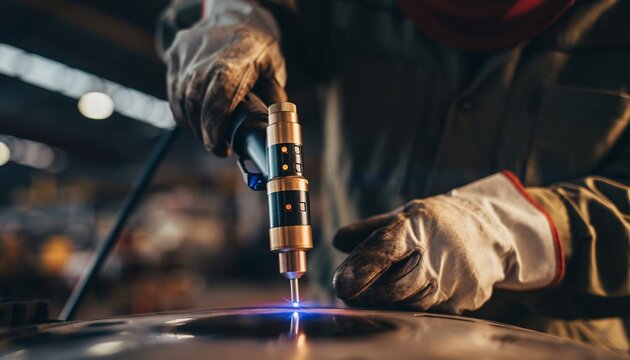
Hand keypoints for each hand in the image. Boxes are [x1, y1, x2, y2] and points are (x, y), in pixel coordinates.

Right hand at [165, 0, 286, 155]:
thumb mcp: (275, 69)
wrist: (235, 11)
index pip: (220, 96)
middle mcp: (208, 53)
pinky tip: (195, 120)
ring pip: (182, 100)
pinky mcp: (175, 54)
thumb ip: (273, 100)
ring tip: (208, 133)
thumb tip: (272, 132)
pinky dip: (183, 110)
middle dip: (205, 132)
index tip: (219, 147)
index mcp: (239, 56)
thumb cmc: (258, 44)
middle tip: (217, 146)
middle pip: (197, 102)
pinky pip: (174, 92)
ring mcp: (188, 52)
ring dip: (193, 124)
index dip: (215, 126)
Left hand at [332, 172, 563, 313]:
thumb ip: (370, 230)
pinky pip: (428, 311)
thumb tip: (338, 241)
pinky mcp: (464, 301)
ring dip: (385, 304)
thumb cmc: (437, 224)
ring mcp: (454, 281)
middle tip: (349, 295)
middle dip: (369, 295)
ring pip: (410, 303)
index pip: (386, 248)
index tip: (341, 283)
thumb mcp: (406, 215)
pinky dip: (409, 308)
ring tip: (369, 297)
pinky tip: (400, 301)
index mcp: (419, 226)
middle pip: (397, 285)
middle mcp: (438, 255)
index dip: (361, 267)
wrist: (493, 234)